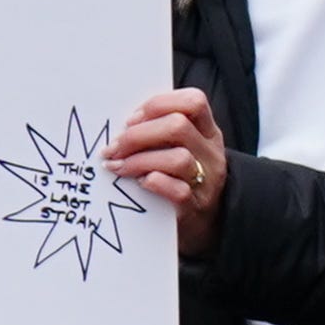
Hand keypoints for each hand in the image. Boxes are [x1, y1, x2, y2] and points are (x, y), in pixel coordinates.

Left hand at [102, 89, 228, 256]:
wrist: (207, 223)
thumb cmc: (182, 179)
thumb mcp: (182, 148)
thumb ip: (160, 132)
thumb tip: (120, 124)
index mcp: (207, 132)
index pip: (194, 101)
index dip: (158, 104)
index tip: (130, 120)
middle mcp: (211, 153)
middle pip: (179, 126)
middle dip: (137, 135)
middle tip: (113, 148)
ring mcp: (207, 181)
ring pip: (178, 158)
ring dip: (138, 160)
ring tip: (117, 167)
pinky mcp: (195, 207)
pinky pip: (178, 191)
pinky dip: (154, 183)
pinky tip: (139, 184)